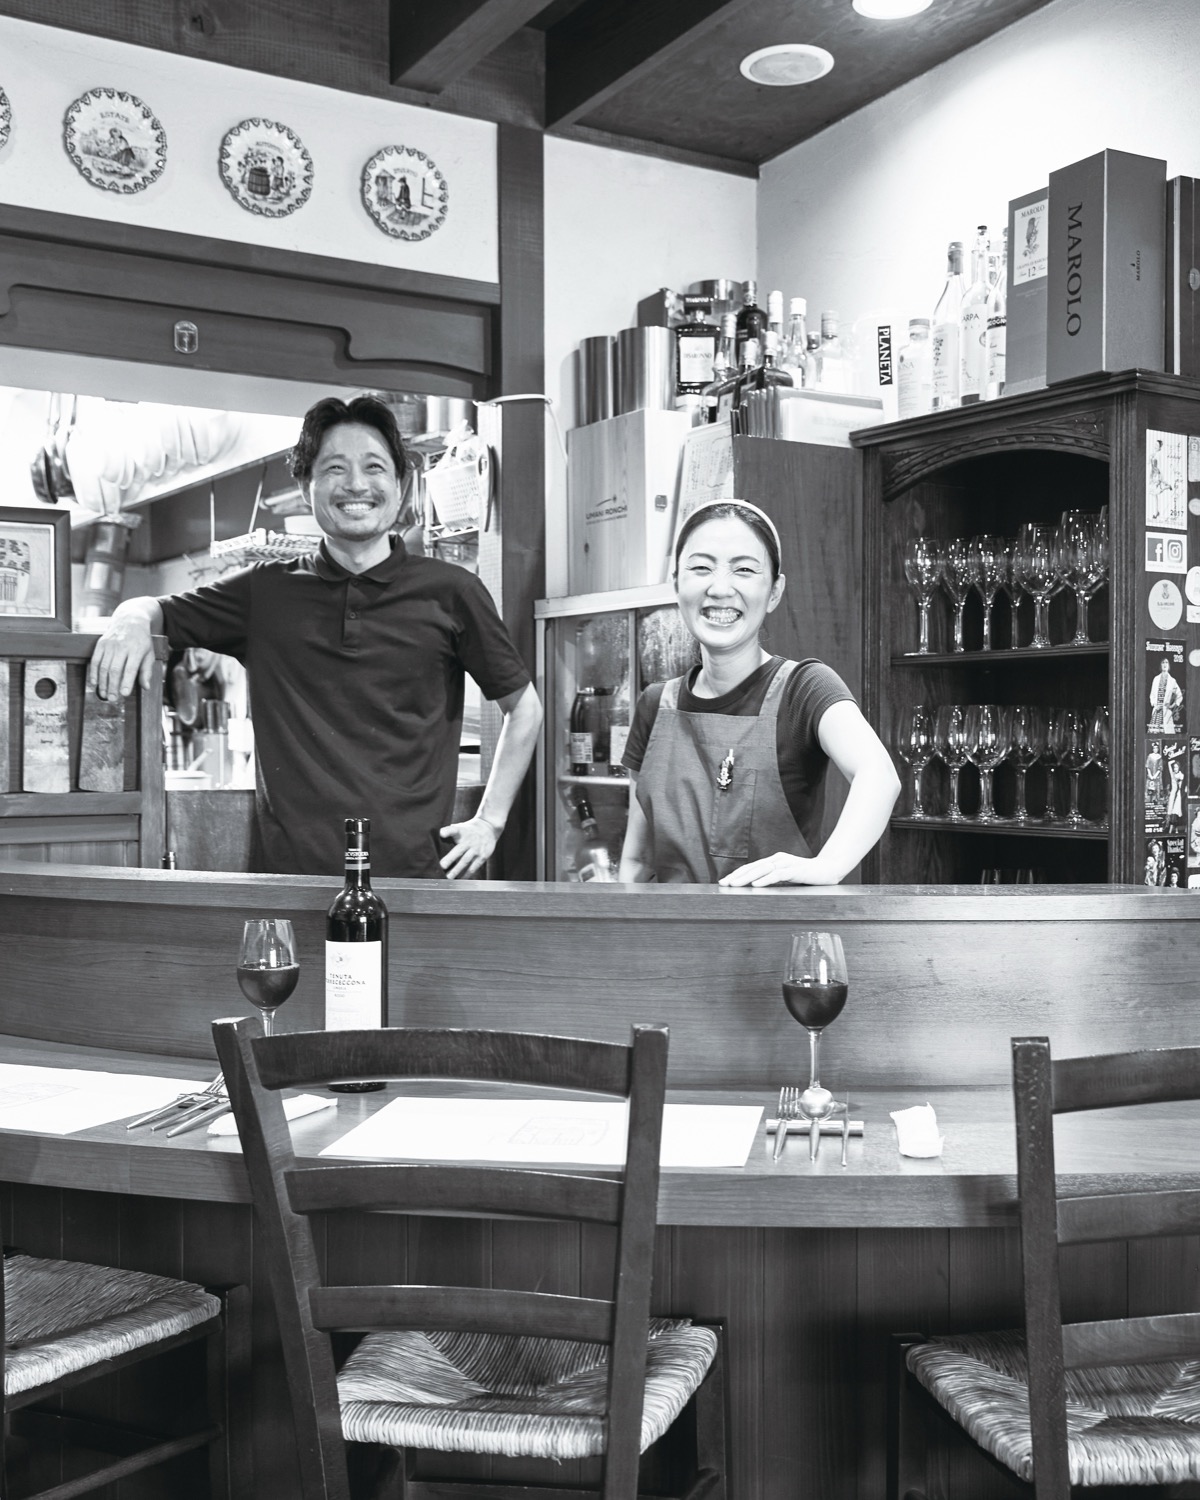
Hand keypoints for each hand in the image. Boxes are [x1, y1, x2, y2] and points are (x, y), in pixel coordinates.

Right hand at [87, 616, 154, 700]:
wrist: (131, 621)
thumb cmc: (141, 641)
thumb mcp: (149, 654)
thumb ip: (146, 671)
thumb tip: (146, 687)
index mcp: (137, 650)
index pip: (130, 668)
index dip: (126, 682)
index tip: (124, 694)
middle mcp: (122, 646)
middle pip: (115, 669)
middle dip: (113, 686)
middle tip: (112, 699)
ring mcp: (110, 644)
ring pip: (104, 666)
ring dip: (102, 682)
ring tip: (104, 694)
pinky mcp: (101, 643)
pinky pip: (95, 660)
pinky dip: (93, 672)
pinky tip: (94, 683)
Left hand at [438, 815, 500, 879]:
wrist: (489, 828)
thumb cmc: (469, 830)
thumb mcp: (460, 827)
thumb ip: (449, 833)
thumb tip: (436, 839)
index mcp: (461, 832)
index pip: (454, 830)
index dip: (447, 831)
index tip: (442, 834)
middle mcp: (469, 841)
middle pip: (459, 850)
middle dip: (450, 858)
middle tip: (442, 866)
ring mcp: (476, 849)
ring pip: (465, 861)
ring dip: (457, 870)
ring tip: (449, 877)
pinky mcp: (483, 856)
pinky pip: (474, 867)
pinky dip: (467, 874)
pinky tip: (460, 879)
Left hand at [718, 852, 838, 887]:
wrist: (829, 869)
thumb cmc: (806, 875)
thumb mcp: (786, 877)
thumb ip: (773, 879)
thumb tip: (755, 888)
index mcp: (774, 860)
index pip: (751, 867)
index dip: (736, 874)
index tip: (724, 882)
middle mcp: (778, 859)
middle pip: (753, 867)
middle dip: (737, 876)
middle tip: (724, 884)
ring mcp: (787, 863)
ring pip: (763, 870)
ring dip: (747, 878)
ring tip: (735, 885)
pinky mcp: (796, 870)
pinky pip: (778, 875)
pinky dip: (766, 879)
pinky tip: (756, 885)